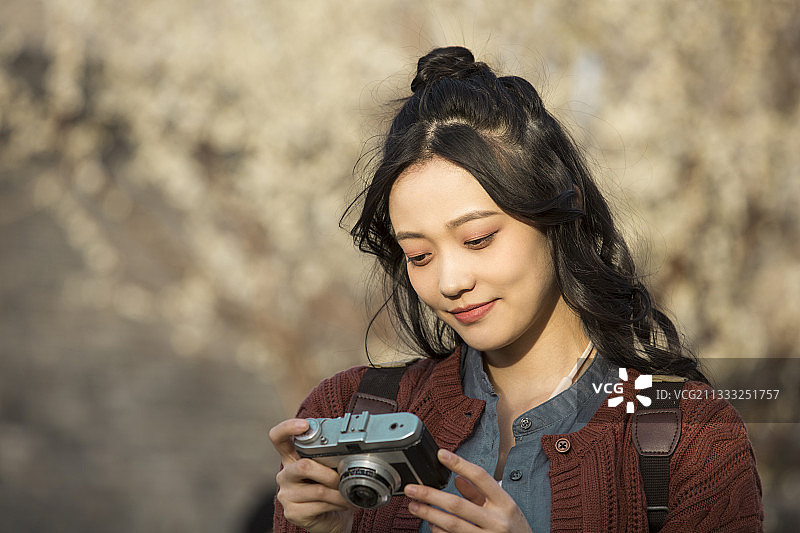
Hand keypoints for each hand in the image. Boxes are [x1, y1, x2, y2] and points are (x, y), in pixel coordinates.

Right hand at [268, 418, 353, 532]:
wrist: (331, 518)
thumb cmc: (330, 489)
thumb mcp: (329, 468)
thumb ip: (330, 456)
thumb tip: (348, 448)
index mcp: (292, 458)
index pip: (279, 438)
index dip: (287, 428)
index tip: (304, 425)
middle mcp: (285, 474)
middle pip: (304, 466)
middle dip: (330, 474)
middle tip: (342, 479)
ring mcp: (286, 494)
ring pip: (317, 489)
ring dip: (339, 493)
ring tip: (349, 495)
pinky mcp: (292, 512)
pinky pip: (319, 505)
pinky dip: (337, 504)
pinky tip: (343, 504)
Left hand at [404, 449, 532, 532]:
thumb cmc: (515, 529)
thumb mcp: (504, 507)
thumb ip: (480, 493)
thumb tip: (458, 479)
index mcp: (505, 504)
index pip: (480, 477)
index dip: (460, 464)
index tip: (442, 454)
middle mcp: (496, 521)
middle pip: (457, 504)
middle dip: (430, 495)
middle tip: (412, 489)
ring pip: (451, 524)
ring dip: (428, 514)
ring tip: (413, 506)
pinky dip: (438, 531)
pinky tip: (430, 524)